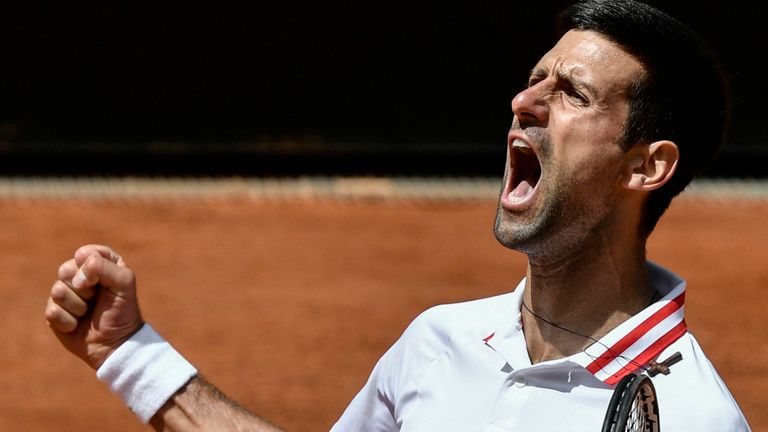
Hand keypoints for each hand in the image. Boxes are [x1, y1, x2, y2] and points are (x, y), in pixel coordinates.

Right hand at [45, 244, 144, 369]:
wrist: (114, 343)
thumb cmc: (122, 311)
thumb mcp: (124, 283)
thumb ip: (104, 267)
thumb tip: (76, 275)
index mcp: (100, 263)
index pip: (85, 253)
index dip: (92, 268)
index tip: (104, 282)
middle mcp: (81, 275)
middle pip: (65, 269)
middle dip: (84, 288)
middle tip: (96, 299)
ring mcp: (65, 293)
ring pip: (57, 290)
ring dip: (78, 306)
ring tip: (88, 313)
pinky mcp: (54, 312)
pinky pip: (52, 311)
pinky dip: (69, 321)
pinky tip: (78, 325)